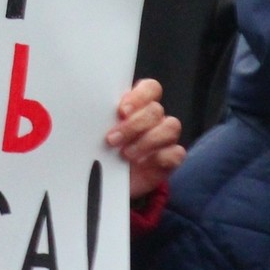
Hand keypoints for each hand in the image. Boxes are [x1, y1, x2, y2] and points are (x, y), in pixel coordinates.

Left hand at [109, 78, 184, 200]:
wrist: (107, 181)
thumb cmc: (102, 150)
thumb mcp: (98, 132)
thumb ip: (102, 119)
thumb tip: (93, 114)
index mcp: (138, 104)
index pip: (150, 88)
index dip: (139, 96)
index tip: (122, 111)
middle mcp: (154, 118)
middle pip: (155, 110)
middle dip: (133, 125)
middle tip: (112, 139)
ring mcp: (164, 138)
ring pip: (170, 128)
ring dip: (146, 141)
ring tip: (124, 154)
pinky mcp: (170, 159)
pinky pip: (175, 153)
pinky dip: (158, 158)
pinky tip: (141, 164)